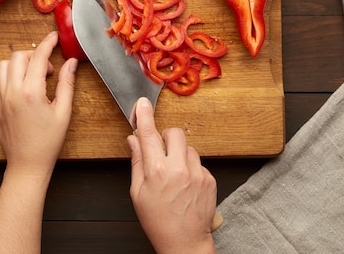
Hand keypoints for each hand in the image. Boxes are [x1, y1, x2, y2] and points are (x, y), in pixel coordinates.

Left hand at [0, 31, 77, 177]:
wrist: (27, 164)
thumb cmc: (48, 142)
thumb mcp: (63, 112)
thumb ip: (67, 84)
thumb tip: (71, 63)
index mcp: (30, 92)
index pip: (38, 57)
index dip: (48, 44)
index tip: (54, 37)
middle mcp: (12, 91)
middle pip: (18, 56)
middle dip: (34, 55)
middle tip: (48, 70)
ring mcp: (1, 98)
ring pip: (4, 65)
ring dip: (19, 63)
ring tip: (34, 76)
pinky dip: (9, 73)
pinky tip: (22, 84)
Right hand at [127, 97, 216, 253]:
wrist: (184, 242)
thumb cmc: (158, 221)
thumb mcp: (137, 193)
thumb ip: (137, 162)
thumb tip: (134, 140)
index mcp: (156, 171)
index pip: (149, 134)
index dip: (145, 116)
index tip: (143, 104)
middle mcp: (178, 168)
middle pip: (174, 132)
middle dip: (166, 136)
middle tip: (161, 150)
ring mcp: (197, 173)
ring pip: (188, 147)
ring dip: (179, 153)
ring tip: (174, 174)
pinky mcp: (210, 179)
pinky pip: (198, 162)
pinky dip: (190, 167)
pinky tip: (185, 184)